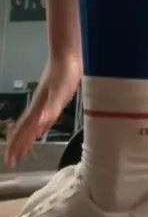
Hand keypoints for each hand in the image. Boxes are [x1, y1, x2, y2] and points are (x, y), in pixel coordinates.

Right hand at [5, 52, 81, 167]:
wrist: (67, 56)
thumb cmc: (64, 72)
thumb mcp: (61, 92)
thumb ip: (51, 108)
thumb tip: (41, 124)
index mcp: (39, 108)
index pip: (24, 131)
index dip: (17, 145)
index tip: (11, 159)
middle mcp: (39, 107)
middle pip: (25, 130)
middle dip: (18, 145)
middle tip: (12, 160)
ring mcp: (45, 103)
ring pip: (32, 125)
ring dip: (27, 138)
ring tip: (23, 150)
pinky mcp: (53, 99)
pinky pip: (43, 119)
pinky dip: (39, 127)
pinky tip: (41, 130)